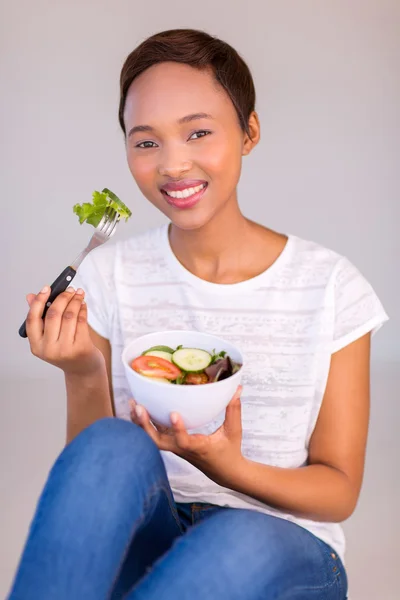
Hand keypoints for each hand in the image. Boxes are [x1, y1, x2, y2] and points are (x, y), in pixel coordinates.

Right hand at [25, 285, 103, 376]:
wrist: (83, 370)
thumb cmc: (66, 351)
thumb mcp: (50, 338)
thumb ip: (40, 318)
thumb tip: (30, 297)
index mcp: (36, 346)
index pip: (32, 319)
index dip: (38, 301)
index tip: (46, 288)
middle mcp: (49, 349)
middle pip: (53, 314)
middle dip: (62, 297)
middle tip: (69, 289)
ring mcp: (65, 350)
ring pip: (69, 316)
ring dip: (75, 301)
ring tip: (78, 294)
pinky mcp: (81, 348)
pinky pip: (81, 322)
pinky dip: (82, 309)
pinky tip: (83, 304)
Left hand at [130, 386, 244, 487]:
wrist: (224, 472)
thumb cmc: (230, 451)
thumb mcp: (234, 430)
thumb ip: (234, 409)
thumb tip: (237, 387)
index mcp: (198, 447)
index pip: (184, 441)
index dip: (177, 429)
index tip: (173, 413)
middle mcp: (183, 449)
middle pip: (158, 441)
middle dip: (146, 425)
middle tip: (139, 407)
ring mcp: (176, 448)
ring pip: (152, 439)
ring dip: (141, 423)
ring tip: (133, 404)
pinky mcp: (173, 444)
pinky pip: (155, 435)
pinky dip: (145, 423)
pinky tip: (138, 408)